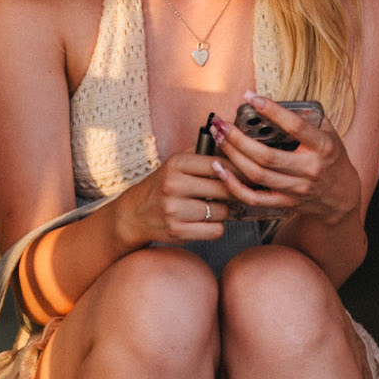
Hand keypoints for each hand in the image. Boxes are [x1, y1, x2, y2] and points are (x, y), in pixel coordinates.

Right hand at [113, 150, 233, 246]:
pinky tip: (204, 222)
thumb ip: (205, 152)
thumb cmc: (164, 185)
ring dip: (221, 211)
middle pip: (224, 189)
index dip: (236, 171)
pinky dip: (214, 227)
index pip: (218, 164)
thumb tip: (235, 147)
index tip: (243, 176)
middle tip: (229, 193)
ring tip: (209, 208)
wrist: (135, 213)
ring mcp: (174, 209)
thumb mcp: (178, 163)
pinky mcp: (177, 230)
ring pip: (222, 211)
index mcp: (176, 164)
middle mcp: (173, 185)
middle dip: (231, 192)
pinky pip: (215, 230)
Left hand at [209, 93, 360, 225]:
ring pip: (257, 174)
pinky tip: (221, 170)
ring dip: (233, 155)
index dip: (271, 110)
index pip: (295, 126)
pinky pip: (254, 198)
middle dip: (238, 138)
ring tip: (218, 138)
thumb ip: (309, 119)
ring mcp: (296, 189)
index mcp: (322, 147)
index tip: (251, 97)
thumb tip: (279, 102)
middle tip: (221, 123)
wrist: (341, 197)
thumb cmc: (331, 160)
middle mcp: (309, 169)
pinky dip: (234, 185)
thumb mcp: (330, 135)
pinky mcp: (285, 203)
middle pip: (266, 155)